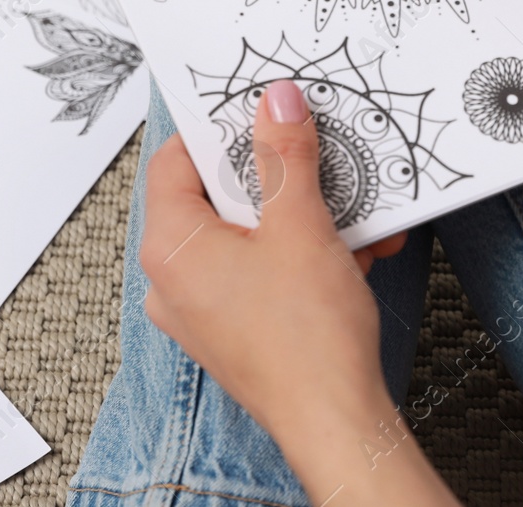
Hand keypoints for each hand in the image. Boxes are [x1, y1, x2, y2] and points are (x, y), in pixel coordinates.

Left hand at [140, 81, 455, 504]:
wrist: (335, 419)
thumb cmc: (306, 340)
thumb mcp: (301, 224)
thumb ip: (285, 155)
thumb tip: (274, 103)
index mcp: (171, 247)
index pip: (175, 160)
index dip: (219, 129)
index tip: (259, 111)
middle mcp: (174, 279)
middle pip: (216, 195)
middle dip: (276, 174)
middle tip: (312, 155)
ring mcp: (204, 308)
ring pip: (247, 232)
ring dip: (301, 215)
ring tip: (347, 209)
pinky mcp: (236, 327)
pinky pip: (262, 269)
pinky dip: (303, 253)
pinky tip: (352, 249)